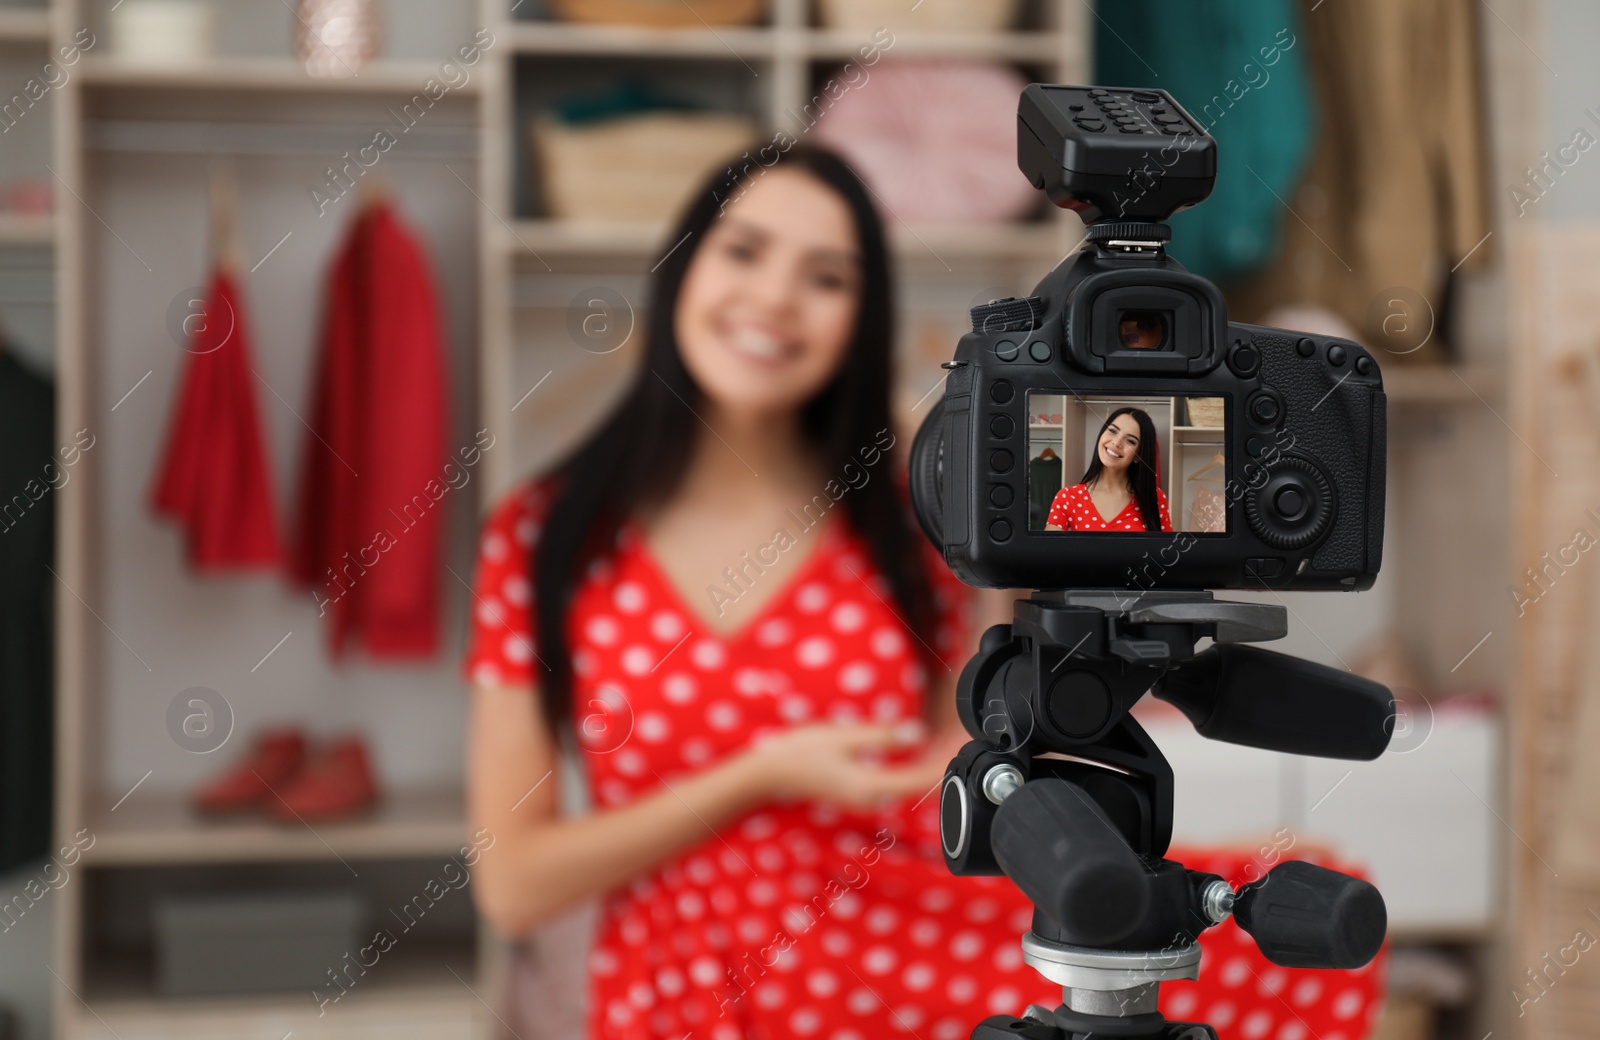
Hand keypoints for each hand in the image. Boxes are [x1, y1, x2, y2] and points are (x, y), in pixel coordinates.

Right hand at [740, 721, 953, 810]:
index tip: (964, 738)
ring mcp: (866, 796)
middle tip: (965, 733)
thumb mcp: (843, 737)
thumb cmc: (800, 753)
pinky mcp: (860, 789)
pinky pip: (897, 778)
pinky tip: (922, 747)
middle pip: (922, 781)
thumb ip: (883, 736)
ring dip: (931, 760)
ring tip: (950, 737)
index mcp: (872, 787)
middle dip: (945, 757)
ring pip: (911, 780)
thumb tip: (918, 734)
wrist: (767, 774)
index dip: (948, 757)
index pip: (924, 776)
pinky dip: (914, 763)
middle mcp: (873, 797)